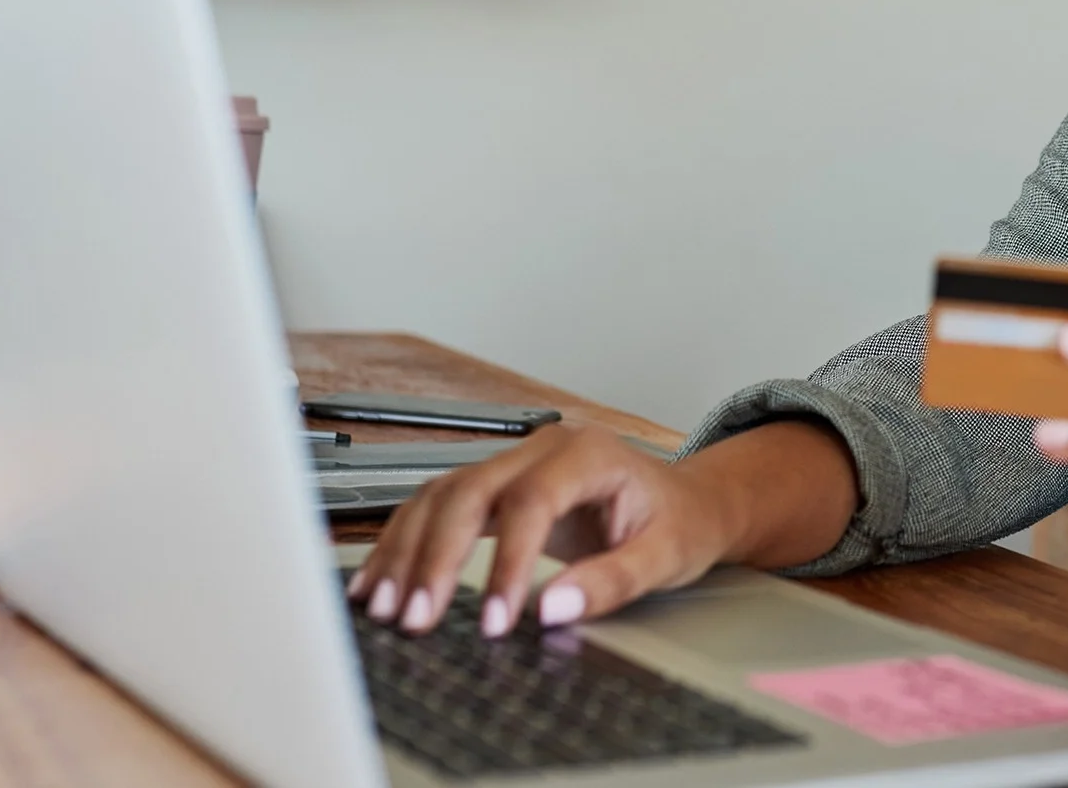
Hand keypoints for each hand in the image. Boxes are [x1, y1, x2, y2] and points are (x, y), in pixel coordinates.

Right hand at [347, 424, 740, 639]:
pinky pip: (439, 506)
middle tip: (415, 619)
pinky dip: (405, 543)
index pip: (532, 502)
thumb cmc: (681, 522)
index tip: (493, 619)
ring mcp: (514, 462)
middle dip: (435, 558)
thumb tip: (551, 610)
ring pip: (442, 495)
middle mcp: (543, 448)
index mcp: (589, 454)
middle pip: (470, 491)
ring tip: (384, 608)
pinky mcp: (496, 486)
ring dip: (407, 551)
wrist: (687, 501)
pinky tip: (380, 582)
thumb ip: (612, 582)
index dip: (506, 561)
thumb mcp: (665, 556)